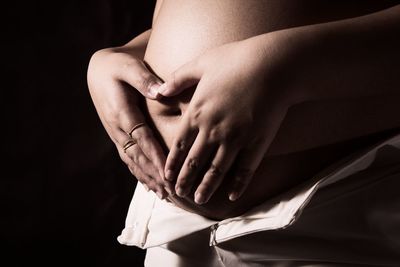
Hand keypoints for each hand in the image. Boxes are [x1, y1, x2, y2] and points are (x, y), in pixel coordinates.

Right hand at [87, 46, 170, 198]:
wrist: (100, 71)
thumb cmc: (118, 66)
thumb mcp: (129, 66)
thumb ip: (143, 79)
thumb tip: (160, 92)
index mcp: (121, 111)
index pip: (140, 138)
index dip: (154, 155)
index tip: (168, 172)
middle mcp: (117, 128)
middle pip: (137, 156)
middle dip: (154, 174)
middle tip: (172, 192)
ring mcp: (116, 134)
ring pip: (133, 161)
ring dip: (148, 178)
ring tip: (165, 195)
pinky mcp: (118, 136)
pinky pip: (129, 158)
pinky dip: (140, 173)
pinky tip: (150, 186)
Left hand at [159, 34, 292, 203]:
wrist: (273, 64)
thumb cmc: (236, 59)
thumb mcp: (201, 63)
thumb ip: (178, 78)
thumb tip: (159, 91)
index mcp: (197, 112)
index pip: (180, 145)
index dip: (172, 163)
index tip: (167, 176)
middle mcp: (213, 130)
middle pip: (195, 162)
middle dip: (185, 180)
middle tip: (179, 194)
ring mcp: (235, 138)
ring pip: (217, 170)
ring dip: (207, 187)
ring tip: (199, 200)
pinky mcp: (257, 142)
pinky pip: (246, 169)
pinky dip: (239, 184)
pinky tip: (233, 196)